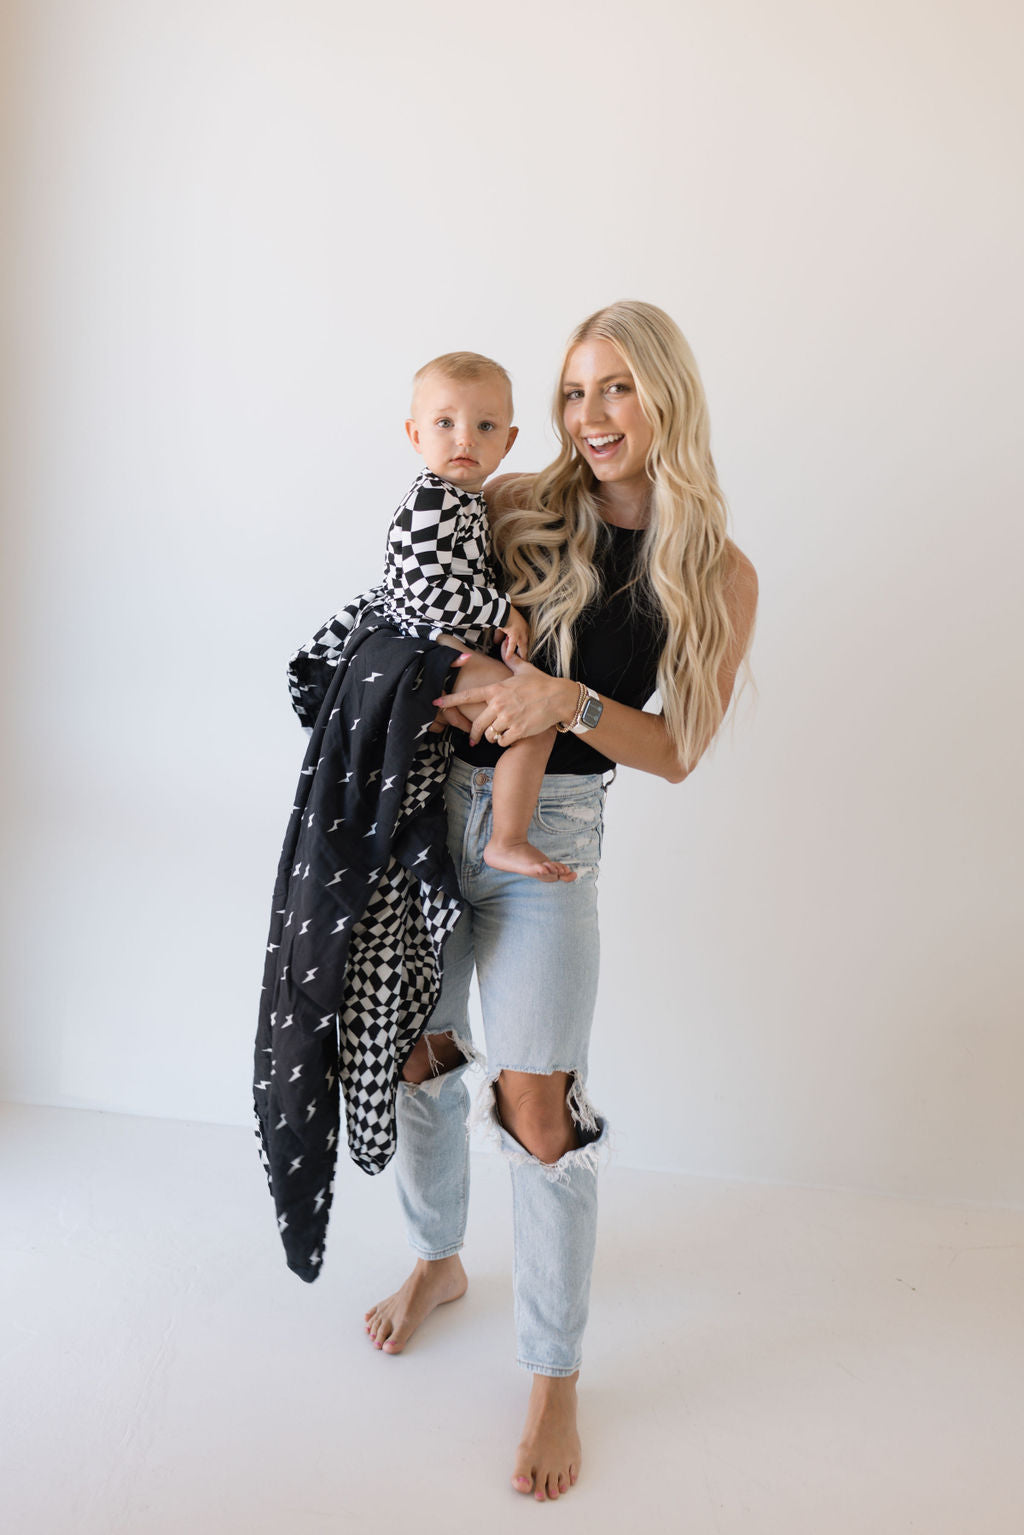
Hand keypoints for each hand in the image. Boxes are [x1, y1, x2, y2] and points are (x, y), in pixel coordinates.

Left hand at [434, 654, 578, 746]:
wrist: (559, 698)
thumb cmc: (542, 683)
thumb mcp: (525, 669)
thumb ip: (512, 661)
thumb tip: (508, 650)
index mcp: (497, 689)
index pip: (468, 695)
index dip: (451, 700)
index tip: (438, 702)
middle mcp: (499, 704)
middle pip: (477, 724)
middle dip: (474, 733)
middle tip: (474, 739)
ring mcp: (508, 718)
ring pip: (490, 734)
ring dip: (492, 737)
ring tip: (498, 734)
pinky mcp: (518, 730)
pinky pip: (503, 741)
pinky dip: (504, 741)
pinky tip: (510, 737)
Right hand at [495, 605, 529, 662]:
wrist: (501, 607)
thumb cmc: (502, 614)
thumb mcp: (502, 626)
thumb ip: (500, 635)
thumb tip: (496, 642)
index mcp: (524, 627)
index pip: (525, 640)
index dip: (523, 648)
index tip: (522, 655)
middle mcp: (525, 630)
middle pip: (526, 645)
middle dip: (524, 654)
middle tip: (523, 662)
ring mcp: (521, 632)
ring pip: (522, 647)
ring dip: (520, 655)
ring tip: (519, 663)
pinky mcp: (514, 633)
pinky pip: (512, 645)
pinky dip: (509, 652)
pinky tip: (507, 658)